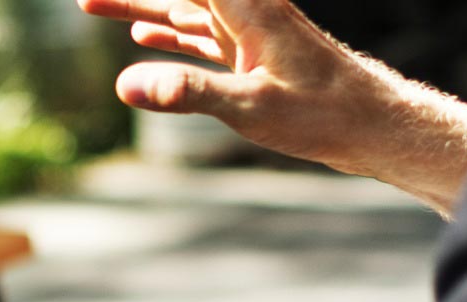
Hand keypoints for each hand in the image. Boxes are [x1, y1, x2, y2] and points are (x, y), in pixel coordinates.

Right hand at [77, 0, 466, 214]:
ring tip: (93, 5)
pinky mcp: (250, 54)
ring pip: (182, 11)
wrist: (374, 125)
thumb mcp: (249, 106)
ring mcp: (247, 31)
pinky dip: (168, 33)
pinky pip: (198, 35)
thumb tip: (125, 84)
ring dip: (139, 8)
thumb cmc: (322, 113)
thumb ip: (186, 92)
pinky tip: (143, 36)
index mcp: (247, 6)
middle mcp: (245, 9)